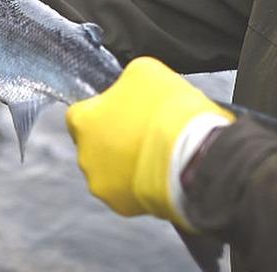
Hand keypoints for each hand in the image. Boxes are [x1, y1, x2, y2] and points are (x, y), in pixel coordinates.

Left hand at [65, 57, 233, 230]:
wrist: (195, 156)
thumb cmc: (168, 110)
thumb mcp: (145, 71)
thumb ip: (126, 80)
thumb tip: (127, 88)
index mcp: (82, 121)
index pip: (80, 112)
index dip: (104, 108)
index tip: (124, 108)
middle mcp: (84, 155)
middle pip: (95, 143)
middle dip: (115, 137)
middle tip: (145, 131)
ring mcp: (101, 183)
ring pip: (110, 169)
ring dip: (126, 162)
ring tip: (157, 153)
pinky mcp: (121, 205)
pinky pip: (127, 191)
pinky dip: (140, 183)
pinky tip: (161, 172)